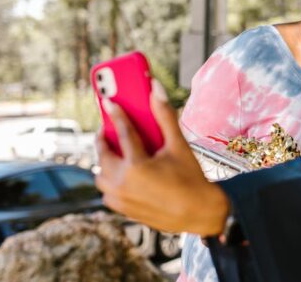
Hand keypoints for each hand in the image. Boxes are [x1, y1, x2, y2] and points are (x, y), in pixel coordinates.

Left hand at [94, 80, 228, 235]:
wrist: (199, 213)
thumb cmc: (191, 179)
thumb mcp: (179, 146)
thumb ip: (165, 116)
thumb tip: (156, 88)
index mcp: (137, 166)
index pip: (122, 133)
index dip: (116, 114)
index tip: (108, 101)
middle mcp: (123, 184)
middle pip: (104, 155)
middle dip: (103, 139)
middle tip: (108, 127)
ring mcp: (120, 199)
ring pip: (101, 174)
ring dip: (105, 161)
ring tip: (114, 150)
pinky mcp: (121, 209)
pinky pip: (107, 190)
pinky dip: (110, 179)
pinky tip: (122, 171)